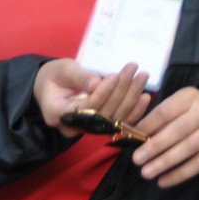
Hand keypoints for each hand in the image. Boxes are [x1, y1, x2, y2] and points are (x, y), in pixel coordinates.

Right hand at [34, 60, 151, 137]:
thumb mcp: (63, 70)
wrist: (53, 87)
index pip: (85, 107)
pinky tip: (145, 96)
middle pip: (103, 113)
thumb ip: (79, 77)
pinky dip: (134, 111)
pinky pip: (120, 122)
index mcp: (57, 114)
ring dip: (131, 98)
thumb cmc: (56, 76)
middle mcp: (74, 127)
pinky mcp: (101, 126)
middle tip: (134, 70)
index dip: (103, 93)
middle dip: (121, 91)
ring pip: (114, 118)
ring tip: (142, 77)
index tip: (115, 76)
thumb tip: (97, 83)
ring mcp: (89, 129)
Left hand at [131, 88, 198, 187]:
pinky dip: (181, 173)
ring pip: (188, 148)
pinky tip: (165, 181)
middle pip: (176, 130)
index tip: (132, 138)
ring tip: (147, 173)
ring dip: (165, 162)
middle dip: (154, 146)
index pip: (165, 111)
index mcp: (191, 96)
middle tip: (136, 159)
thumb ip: (167, 116)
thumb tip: (138, 134)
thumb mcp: (188, 104)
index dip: (147, 126)